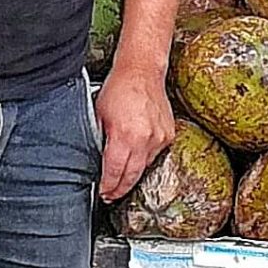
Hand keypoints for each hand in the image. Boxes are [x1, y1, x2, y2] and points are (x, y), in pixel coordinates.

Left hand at [92, 69, 175, 204]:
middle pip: (132, 176)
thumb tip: (97, 162)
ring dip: (133, 172)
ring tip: (121, 175)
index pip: (115, 172)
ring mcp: (160, 138)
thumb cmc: (119, 89)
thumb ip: (100, 141)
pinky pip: (155, 154)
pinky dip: (145, 157)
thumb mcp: (99, 116)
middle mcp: (145, 139)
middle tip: (111, 195)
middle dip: (120, 189)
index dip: (108, 186)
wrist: (142, 71)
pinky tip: (136, 153)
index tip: (104, 193)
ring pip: (145, 166)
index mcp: (124, 136)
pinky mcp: (169, 135)